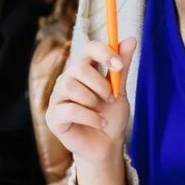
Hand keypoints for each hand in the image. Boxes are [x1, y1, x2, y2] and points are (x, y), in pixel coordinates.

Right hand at [46, 38, 136, 163]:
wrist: (107, 146)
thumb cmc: (111, 117)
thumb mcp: (120, 91)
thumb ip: (121, 67)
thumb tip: (131, 39)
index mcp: (83, 70)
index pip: (89, 49)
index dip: (104, 53)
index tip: (119, 66)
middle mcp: (67, 80)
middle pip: (78, 67)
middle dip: (100, 84)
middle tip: (110, 98)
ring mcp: (57, 97)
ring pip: (71, 87)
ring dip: (93, 102)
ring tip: (101, 112)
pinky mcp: (53, 116)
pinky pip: (70, 109)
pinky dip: (90, 117)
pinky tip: (99, 123)